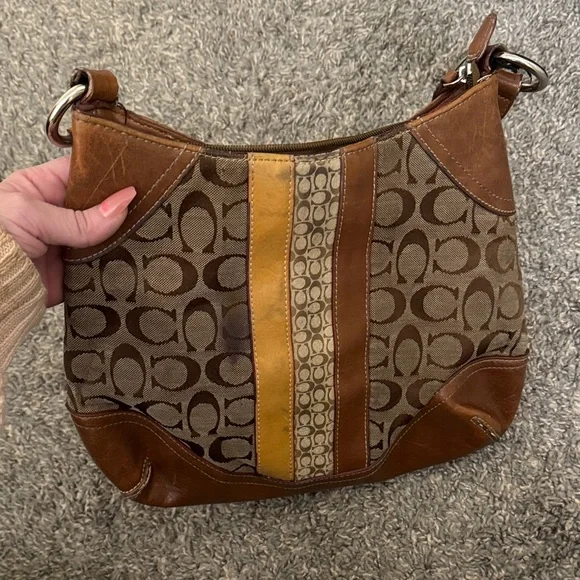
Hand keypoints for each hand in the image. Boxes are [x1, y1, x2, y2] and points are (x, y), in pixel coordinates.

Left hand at [0, 157, 135, 306]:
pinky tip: (133, 257)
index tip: (136, 177)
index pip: (83, 173)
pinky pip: (104, 267)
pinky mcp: (76, 274)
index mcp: (41, 189)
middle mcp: (58, 216)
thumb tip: (122, 205)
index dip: (108, 173)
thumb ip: (78, 218)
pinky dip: (116, 266)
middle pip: (101, 207)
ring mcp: (69, 245)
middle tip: (146, 208)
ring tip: (145, 232)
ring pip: (107, 238)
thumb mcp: (30, 216)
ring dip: (122, 238)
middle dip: (121, 209)